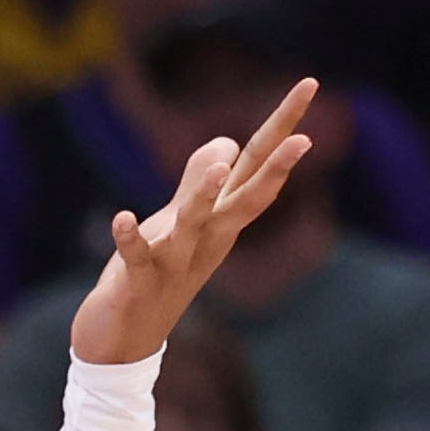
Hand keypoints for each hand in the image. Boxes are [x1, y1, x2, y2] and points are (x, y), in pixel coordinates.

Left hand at [69, 81, 315, 366]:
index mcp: (219, 224)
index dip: (283, 127)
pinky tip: (122, 218)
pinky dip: (130, 239)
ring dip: (205, 197)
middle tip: (303, 138)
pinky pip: (135, 258)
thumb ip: (198, 183)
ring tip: (220, 167)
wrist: (121, 345)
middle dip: (274, 168)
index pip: (257, 168)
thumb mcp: (179, 225)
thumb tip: (227, 145)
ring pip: (194, 226)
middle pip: (247, 197)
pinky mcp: (137, 284)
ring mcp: (175, 264)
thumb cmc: (153, 279)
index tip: (308, 85)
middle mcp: (206, 242)